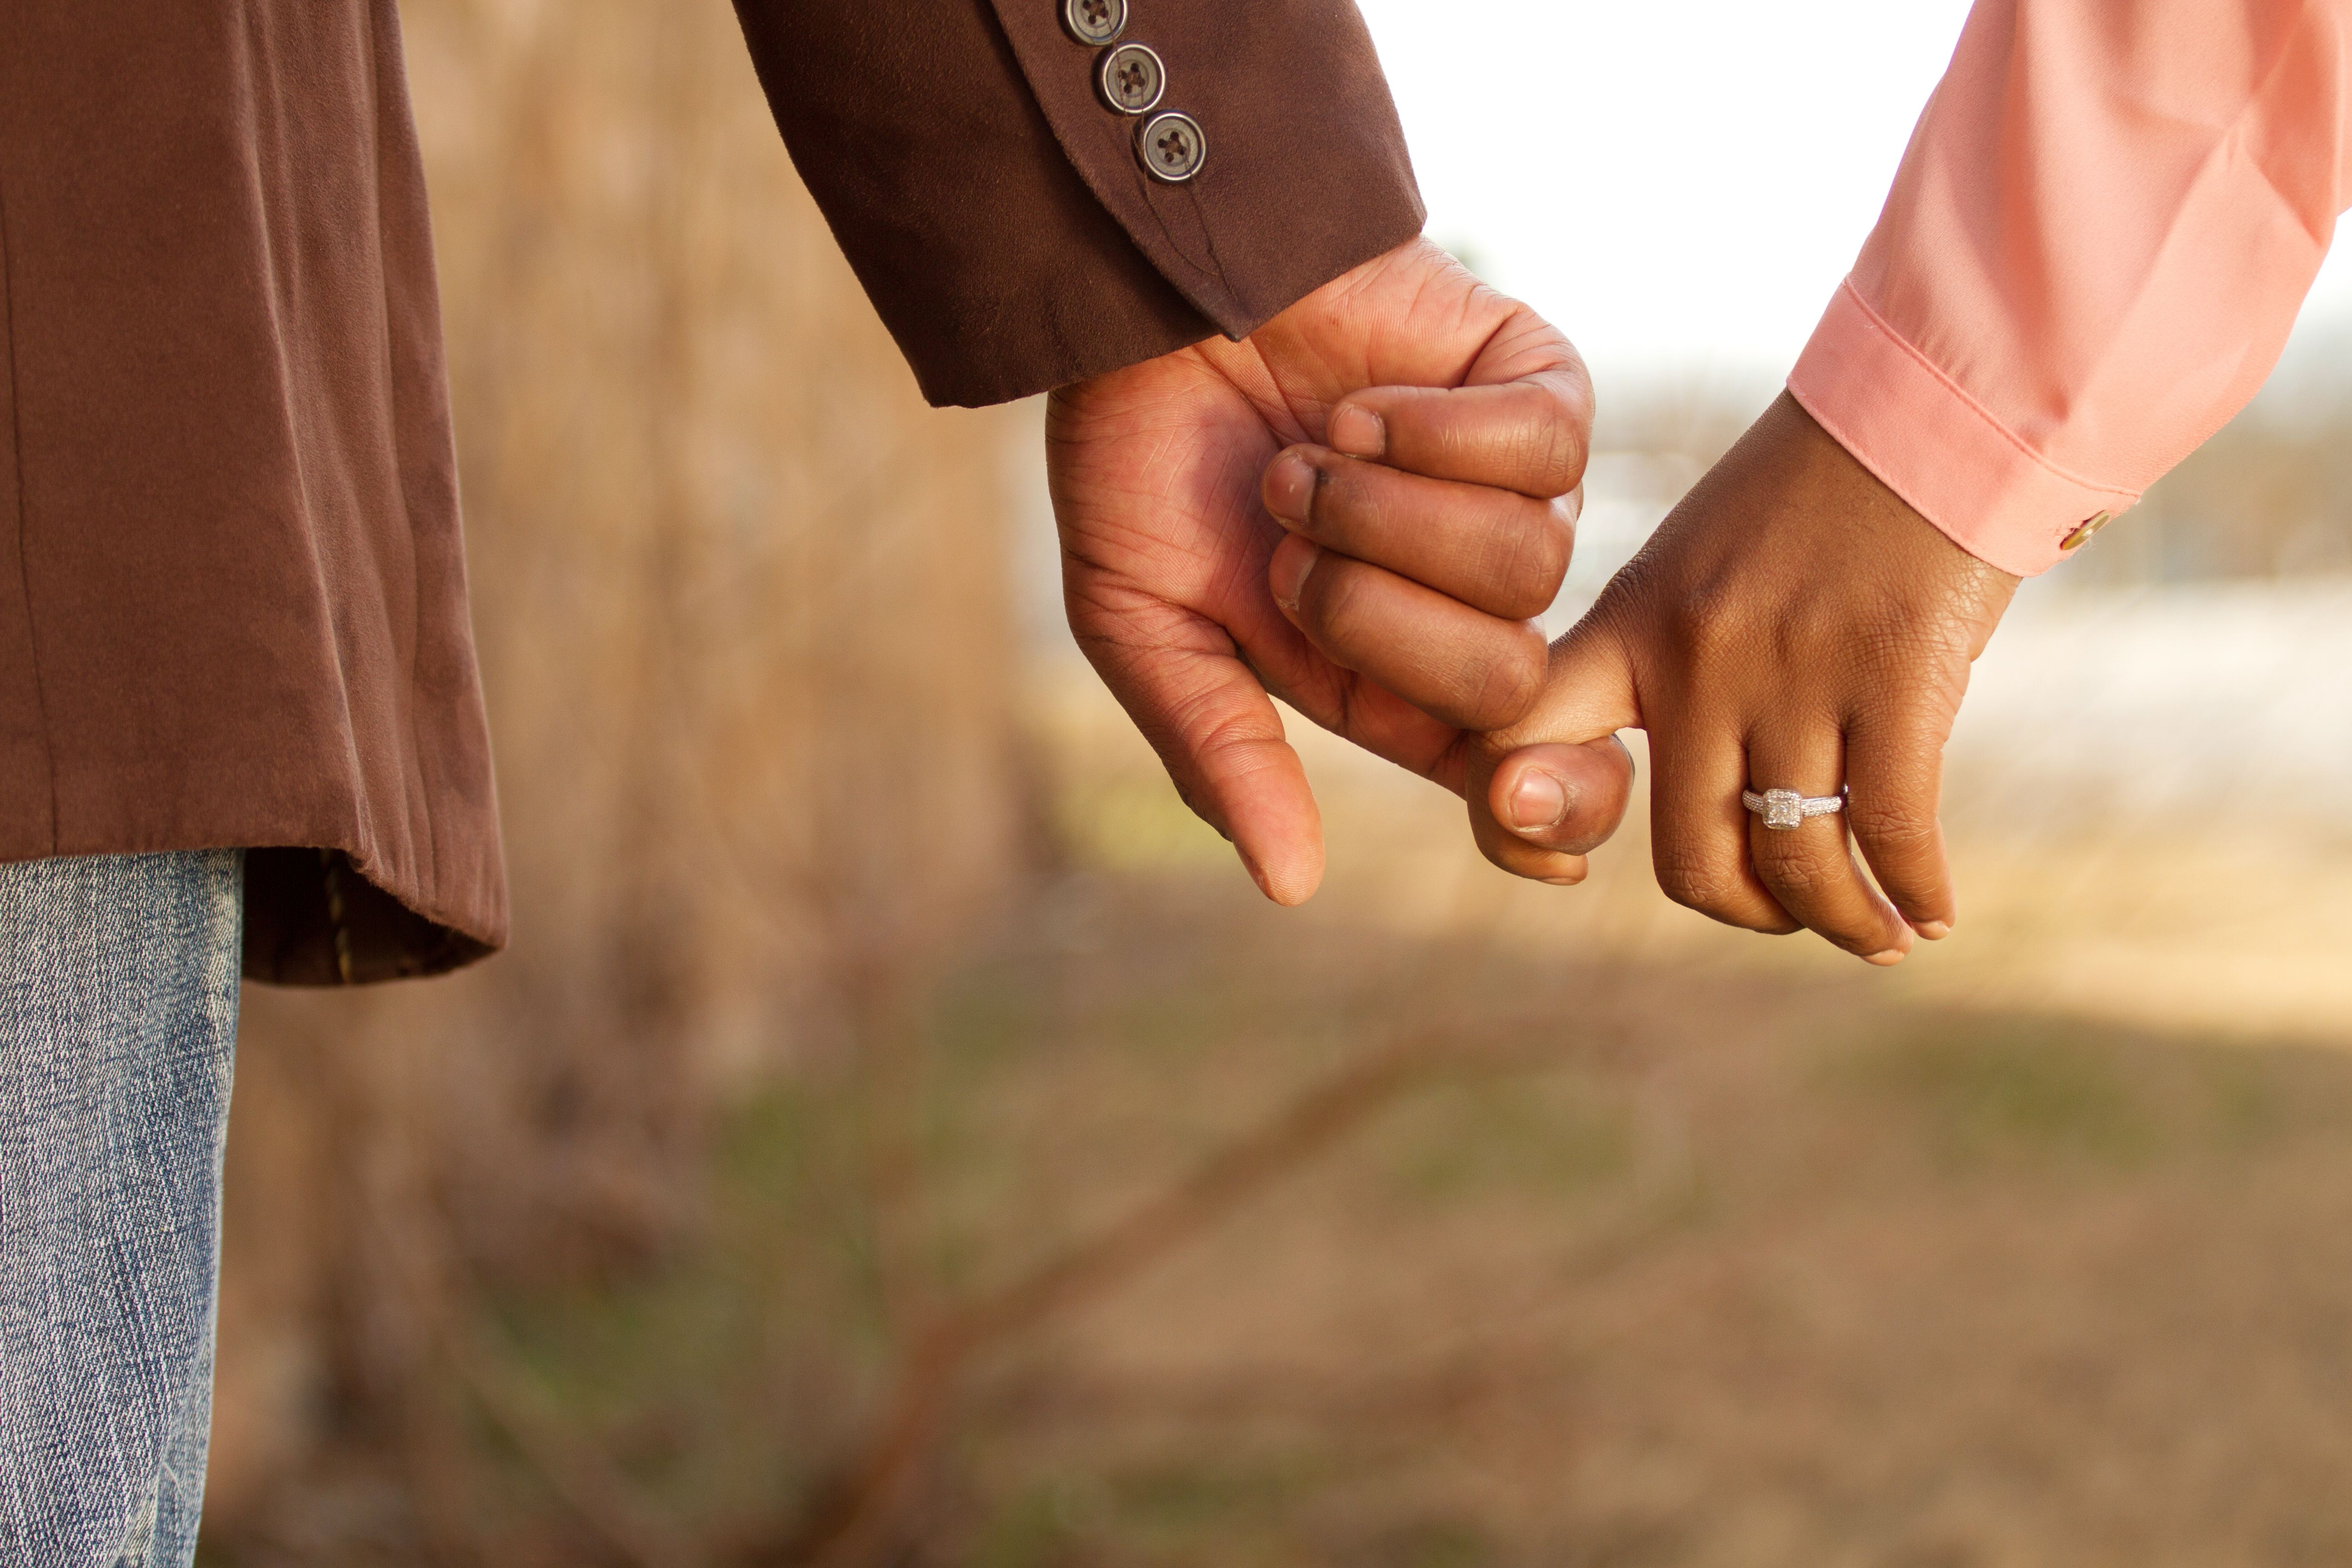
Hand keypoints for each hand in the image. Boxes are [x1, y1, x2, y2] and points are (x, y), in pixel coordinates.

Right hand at [1050, 238, 1601, 903]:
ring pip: (1529, 561)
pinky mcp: (1536, 389)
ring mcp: (1512, 492)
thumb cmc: (1139, 457)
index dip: (1546, 812)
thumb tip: (1291, 886)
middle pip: (1509, 677)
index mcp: (1385, 674)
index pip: (1511, 770)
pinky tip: (1360, 407)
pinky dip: (1434, 430)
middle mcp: (1466, 597)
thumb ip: (1217, 749)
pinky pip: (1546, 446)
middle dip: (1375, 616)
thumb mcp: (1140, 623)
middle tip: (1287, 545)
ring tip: (1309, 460)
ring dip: (1387, 512)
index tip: (1526, 827)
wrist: (1143, 293)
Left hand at [1472, 393, 2019, 962]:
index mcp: (1632, 626)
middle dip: (1743, 910)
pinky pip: (1891, 829)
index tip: (1565, 863)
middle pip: (1689, 858)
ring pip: (1795, 862)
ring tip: (1877, 933)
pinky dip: (1914, 895)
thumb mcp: (1694, 567)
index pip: (1515, 739)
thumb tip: (1680, 786)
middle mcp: (1699, 660)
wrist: (1926, 413)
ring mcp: (1797, 672)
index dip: (1515, 825)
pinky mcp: (1897, 677)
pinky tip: (1932, 915)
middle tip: (1784, 910)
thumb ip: (1663, 666)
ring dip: (1842, 922)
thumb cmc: (1811, 502)